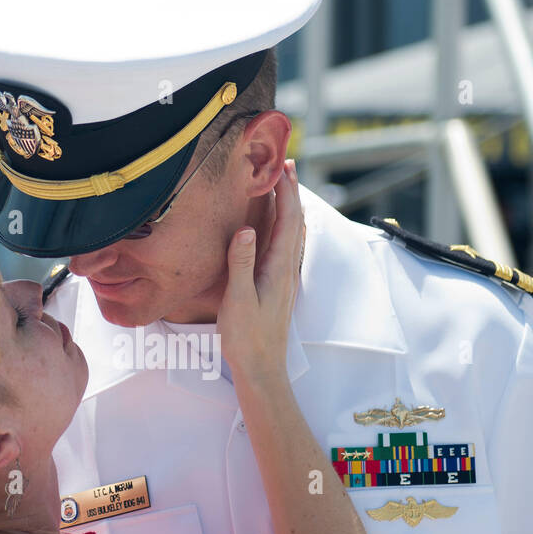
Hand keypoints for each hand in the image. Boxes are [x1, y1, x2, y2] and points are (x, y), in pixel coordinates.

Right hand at [217, 159, 305, 386]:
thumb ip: (241, 264)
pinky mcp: (278, 286)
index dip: (286, 190)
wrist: (262, 369)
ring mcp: (284, 278)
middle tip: (285, 165)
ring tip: (283, 188)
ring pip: (292, 234)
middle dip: (291, 191)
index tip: (282, 164)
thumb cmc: (247, 338)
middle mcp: (286, 269)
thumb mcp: (238, 300)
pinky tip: (276, 229)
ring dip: (289, 207)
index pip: (287, 219)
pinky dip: (283, 227)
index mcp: (278, 267)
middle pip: (294, 221)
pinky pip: (285, 247)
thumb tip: (245, 229)